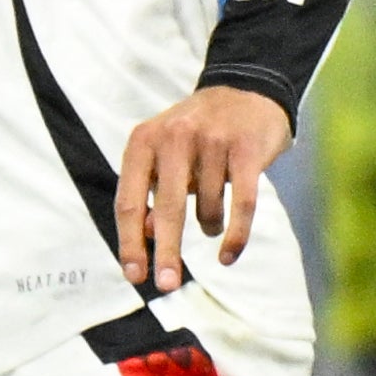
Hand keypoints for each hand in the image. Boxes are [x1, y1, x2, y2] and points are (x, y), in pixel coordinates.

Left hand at [113, 85, 291, 293]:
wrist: (247, 91)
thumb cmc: (197, 135)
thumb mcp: (163, 154)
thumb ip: (149, 191)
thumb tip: (143, 235)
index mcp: (144, 140)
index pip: (128, 200)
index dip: (130, 242)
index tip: (135, 276)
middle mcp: (175, 137)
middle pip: (166, 209)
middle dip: (167, 253)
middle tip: (167, 285)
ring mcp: (213, 140)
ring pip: (207, 208)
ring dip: (209, 226)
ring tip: (211, 223)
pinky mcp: (247, 148)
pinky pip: (242, 204)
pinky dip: (236, 235)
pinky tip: (228, 254)